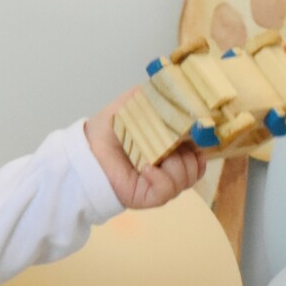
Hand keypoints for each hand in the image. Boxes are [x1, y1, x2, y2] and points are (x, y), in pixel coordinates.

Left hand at [85, 90, 205, 209]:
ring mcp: (158, 184)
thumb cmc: (107, 128)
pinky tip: (147, 166)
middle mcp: (167, 168)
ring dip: (176, 165)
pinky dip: (161, 178)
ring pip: (186, 179)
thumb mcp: (133, 104)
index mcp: (168, 149)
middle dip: (190, 153)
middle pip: (196, 167)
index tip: (199, 130)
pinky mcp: (147, 197)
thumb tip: (178, 88)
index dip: (201, 142)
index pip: (198, 152)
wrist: (84, 147)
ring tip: (155, 154)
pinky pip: (167, 191)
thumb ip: (154, 96)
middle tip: (173, 141)